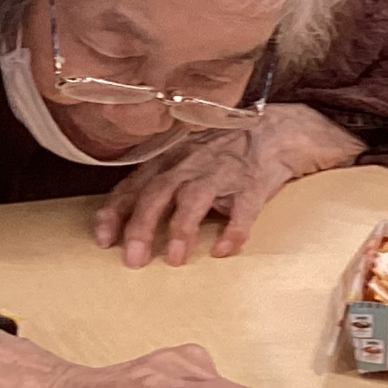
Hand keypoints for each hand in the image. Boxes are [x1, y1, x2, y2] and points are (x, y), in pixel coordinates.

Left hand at [95, 105, 364, 267]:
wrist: (284, 128)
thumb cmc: (228, 149)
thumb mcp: (188, 159)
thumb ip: (161, 183)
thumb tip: (129, 220)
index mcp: (171, 159)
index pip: (135, 185)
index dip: (116, 212)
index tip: (103, 239)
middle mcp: (192, 162)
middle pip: (159, 192)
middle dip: (142, 226)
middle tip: (133, 259)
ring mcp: (224, 170)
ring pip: (195, 196)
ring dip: (182, 228)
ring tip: (175, 259)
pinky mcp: (257, 181)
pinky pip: (244, 206)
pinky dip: (234, 228)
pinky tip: (224, 250)